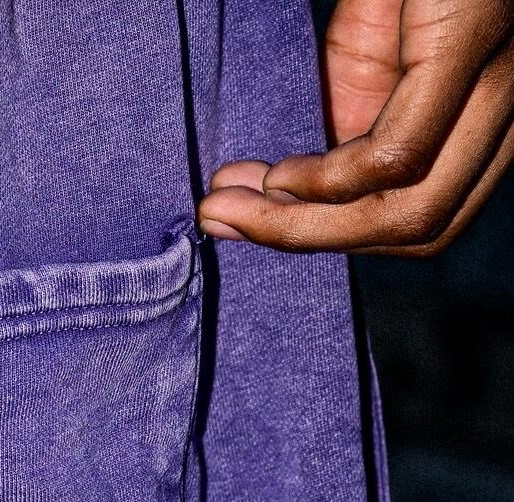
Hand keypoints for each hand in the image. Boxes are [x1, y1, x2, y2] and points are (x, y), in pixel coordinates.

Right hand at [197, 0, 513, 253]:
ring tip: (241, 207)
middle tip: (228, 222)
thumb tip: (270, 196)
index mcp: (482, 124)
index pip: (423, 223)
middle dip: (314, 243)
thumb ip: (340, 122)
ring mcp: (499, 83)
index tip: (252, 226)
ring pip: (413, 212)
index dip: (336, 240)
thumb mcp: (367, 53)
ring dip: (309, 226)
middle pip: (420, 231)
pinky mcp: (470, 46)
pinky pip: (397, 153)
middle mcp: (506, 114)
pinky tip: (279, 173)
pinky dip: (326, 180)